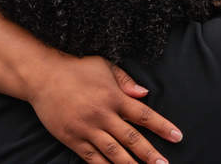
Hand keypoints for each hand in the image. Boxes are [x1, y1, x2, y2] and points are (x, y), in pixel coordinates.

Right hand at [28, 54, 181, 163]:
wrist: (42, 77)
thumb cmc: (76, 69)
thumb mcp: (104, 66)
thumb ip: (125, 81)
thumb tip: (144, 94)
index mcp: (113, 97)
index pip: (143, 115)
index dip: (161, 126)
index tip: (177, 136)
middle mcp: (102, 115)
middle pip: (132, 139)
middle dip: (150, 154)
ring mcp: (87, 129)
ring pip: (114, 153)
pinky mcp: (73, 139)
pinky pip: (92, 158)